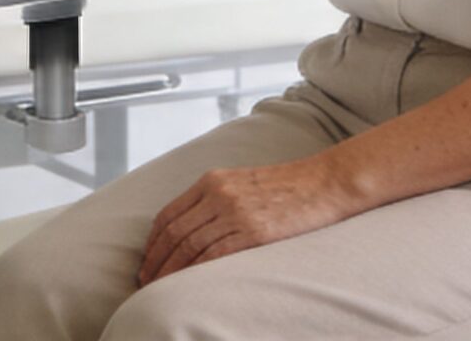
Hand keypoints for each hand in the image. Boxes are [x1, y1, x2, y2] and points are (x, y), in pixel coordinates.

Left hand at [137, 156, 360, 285]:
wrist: (324, 182)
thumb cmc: (286, 186)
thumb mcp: (241, 182)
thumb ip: (214, 199)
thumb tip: (189, 229)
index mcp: (212, 181)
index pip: (168, 215)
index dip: (153, 243)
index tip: (147, 262)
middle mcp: (219, 194)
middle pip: (174, 234)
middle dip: (156, 262)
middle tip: (146, 282)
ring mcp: (236, 213)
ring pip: (190, 247)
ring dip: (172, 271)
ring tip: (162, 289)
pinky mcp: (255, 232)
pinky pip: (215, 256)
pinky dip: (197, 272)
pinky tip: (190, 285)